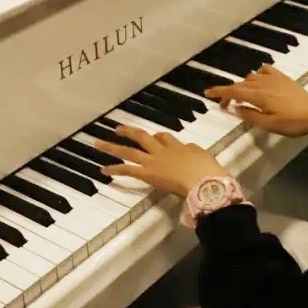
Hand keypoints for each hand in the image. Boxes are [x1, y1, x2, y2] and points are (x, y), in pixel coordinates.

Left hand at [94, 124, 230, 196]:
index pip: (165, 138)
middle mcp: (164, 151)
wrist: (204, 178)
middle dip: (130, 132)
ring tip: (99, 143)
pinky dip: (115, 169)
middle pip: (144, 137)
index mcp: (180, 147)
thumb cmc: (209, 171)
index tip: (154, 137)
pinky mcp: (148, 173)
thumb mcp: (206, 158)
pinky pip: (128, 170)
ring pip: (130, 151)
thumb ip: (195, 153)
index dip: (158, 138)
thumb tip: (192, 151)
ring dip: (113, 147)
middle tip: (119, 129)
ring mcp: (154, 161)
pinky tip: (104, 169)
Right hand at [204, 64, 307, 136]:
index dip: (219, 92)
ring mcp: (273, 79)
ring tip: (241, 97)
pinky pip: (264, 71)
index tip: (207, 93)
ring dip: (242, 86)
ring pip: (250, 78)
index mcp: (258, 95)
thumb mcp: (269, 125)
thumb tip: (235, 109)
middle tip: (224, 104)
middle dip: (229, 93)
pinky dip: (256, 75)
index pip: (233, 91)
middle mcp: (263, 83)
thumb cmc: (293, 123)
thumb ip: (250, 116)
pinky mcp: (282, 78)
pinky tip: (258, 81)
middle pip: (240, 84)